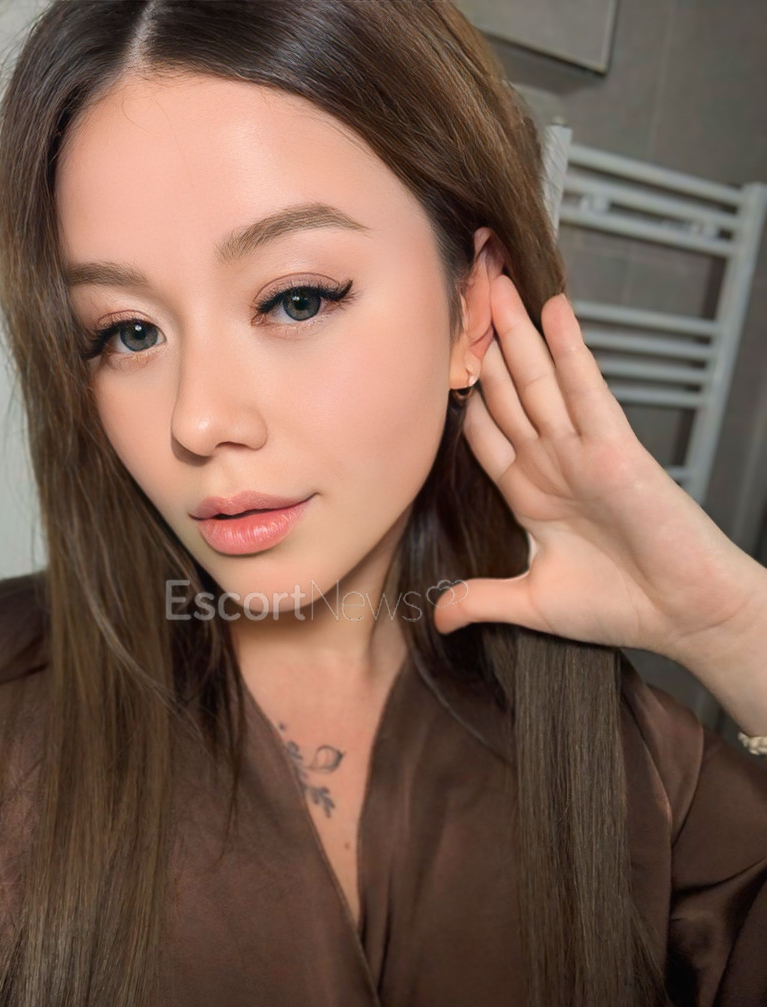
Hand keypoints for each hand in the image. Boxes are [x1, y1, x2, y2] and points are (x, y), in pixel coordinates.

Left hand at [434, 274, 760, 664]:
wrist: (683, 614)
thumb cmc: (623, 605)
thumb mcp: (533, 603)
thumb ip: (482, 599)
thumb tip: (439, 618)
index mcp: (529, 493)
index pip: (482, 431)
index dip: (457, 395)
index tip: (429, 359)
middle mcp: (551, 462)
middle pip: (505, 392)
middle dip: (479, 345)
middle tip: (456, 293)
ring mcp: (581, 450)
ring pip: (538, 378)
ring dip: (513, 331)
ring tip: (490, 281)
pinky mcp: (615, 446)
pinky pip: (586, 388)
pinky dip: (569, 348)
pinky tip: (551, 309)